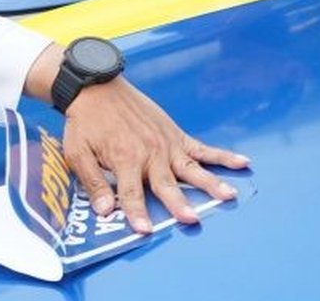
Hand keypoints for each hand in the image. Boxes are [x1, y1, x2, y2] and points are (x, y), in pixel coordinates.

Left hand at [63, 77, 249, 233]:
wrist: (96, 88)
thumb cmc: (86, 122)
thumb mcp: (78, 152)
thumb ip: (93, 182)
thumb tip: (104, 210)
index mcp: (124, 158)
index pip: (131, 194)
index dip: (136, 213)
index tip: (144, 231)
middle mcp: (150, 152)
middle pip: (166, 184)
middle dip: (178, 203)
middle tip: (191, 219)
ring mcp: (166, 144)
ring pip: (191, 168)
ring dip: (210, 183)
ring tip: (229, 195)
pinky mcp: (175, 134)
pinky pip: (202, 148)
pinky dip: (222, 156)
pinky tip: (242, 162)